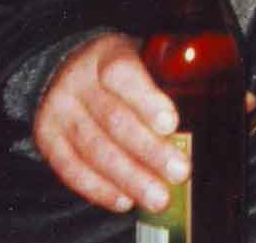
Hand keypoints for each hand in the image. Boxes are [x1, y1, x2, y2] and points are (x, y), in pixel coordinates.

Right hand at [34, 33, 184, 214]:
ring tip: (158, 198)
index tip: (170, 124)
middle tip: (178, 172)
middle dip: (149, 150)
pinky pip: (71, 169)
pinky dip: (99, 189)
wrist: (59, 68)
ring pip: (94, 149)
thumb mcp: (138, 58)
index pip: (123, 74)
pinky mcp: (47, 138)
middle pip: (113, 119)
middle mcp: (78, 82)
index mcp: (105, 55)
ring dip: (129, 178)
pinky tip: (125, 201)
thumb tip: (208, 117)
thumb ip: (166, 82)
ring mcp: (59, 111)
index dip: (147, 100)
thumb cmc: (115, 71)